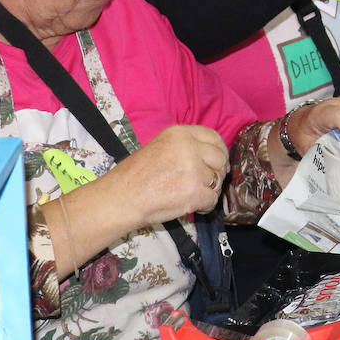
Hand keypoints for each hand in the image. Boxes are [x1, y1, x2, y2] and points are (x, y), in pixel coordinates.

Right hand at [110, 124, 229, 222]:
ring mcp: (193, 170)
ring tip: (191, 195)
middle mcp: (189, 148)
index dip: (219, 151)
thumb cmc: (135, 176)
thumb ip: (185, 147)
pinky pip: (212, 199)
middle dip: (217, 172)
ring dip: (209, 190)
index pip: (213, 137)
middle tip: (207, 182)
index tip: (217, 162)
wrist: (119, 199)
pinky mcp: (194, 192)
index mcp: (179, 134)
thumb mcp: (160, 147)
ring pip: (217, 180)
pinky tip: (192, 205)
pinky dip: (204, 206)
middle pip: (220, 158)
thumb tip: (213, 156)